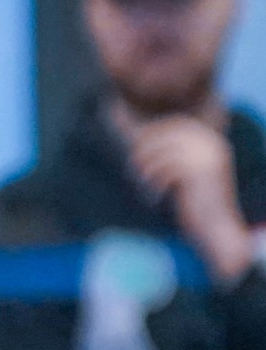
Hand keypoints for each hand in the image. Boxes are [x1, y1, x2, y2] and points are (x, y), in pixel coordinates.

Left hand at [131, 117, 253, 283]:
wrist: (215, 227)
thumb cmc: (194, 200)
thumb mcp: (183, 171)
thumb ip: (170, 151)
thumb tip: (136, 136)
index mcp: (211, 140)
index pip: (176, 123)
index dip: (153, 131)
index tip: (135, 144)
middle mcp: (212, 144)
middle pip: (166, 135)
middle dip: (145, 148)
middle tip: (134, 165)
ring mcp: (207, 157)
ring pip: (162, 152)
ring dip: (146, 167)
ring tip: (143, 182)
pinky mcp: (200, 172)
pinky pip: (165, 169)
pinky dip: (155, 182)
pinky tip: (156, 194)